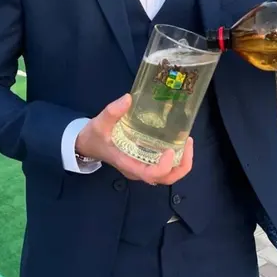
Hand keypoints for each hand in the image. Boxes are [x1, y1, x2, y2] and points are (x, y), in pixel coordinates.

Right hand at [75, 94, 193, 184]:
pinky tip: (179, 141)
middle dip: (181, 166)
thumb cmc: (94, 136)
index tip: (171, 150)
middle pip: (165, 178)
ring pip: (167, 175)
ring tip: (187, 142)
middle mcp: (138, 170)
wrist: (87, 144)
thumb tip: (128, 98)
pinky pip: (165, 167)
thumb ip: (112, 112)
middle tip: (188, 144)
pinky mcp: (145, 162)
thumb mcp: (100, 123)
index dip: (164, 166)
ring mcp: (142, 168)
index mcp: (128, 164)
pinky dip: (176, 159)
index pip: (150, 174)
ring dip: (182, 163)